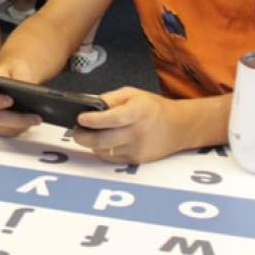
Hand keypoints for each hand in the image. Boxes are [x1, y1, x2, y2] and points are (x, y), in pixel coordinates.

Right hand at [0, 59, 41, 136]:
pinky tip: (32, 122)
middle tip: (35, 117)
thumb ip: (20, 74)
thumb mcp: (17, 67)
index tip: (10, 100)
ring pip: (2, 128)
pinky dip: (20, 129)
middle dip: (16, 118)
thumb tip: (27, 87)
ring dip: (20, 126)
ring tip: (37, 119)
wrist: (10, 80)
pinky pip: (7, 133)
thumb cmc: (11, 73)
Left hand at [72, 88, 186, 163]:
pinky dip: (102, 150)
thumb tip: (87, 106)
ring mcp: (137, 149)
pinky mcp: (136, 160)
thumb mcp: (132, 94)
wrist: (178, 127)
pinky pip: (111, 158)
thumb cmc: (152, 107)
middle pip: (103, 140)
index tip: (80, 118)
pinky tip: (102, 141)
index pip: (114, 118)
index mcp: (138, 112)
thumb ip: (109, 98)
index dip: (95, 120)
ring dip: (91, 144)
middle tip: (76, 130)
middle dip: (83, 137)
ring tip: (88, 134)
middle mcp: (138, 132)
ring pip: (104, 151)